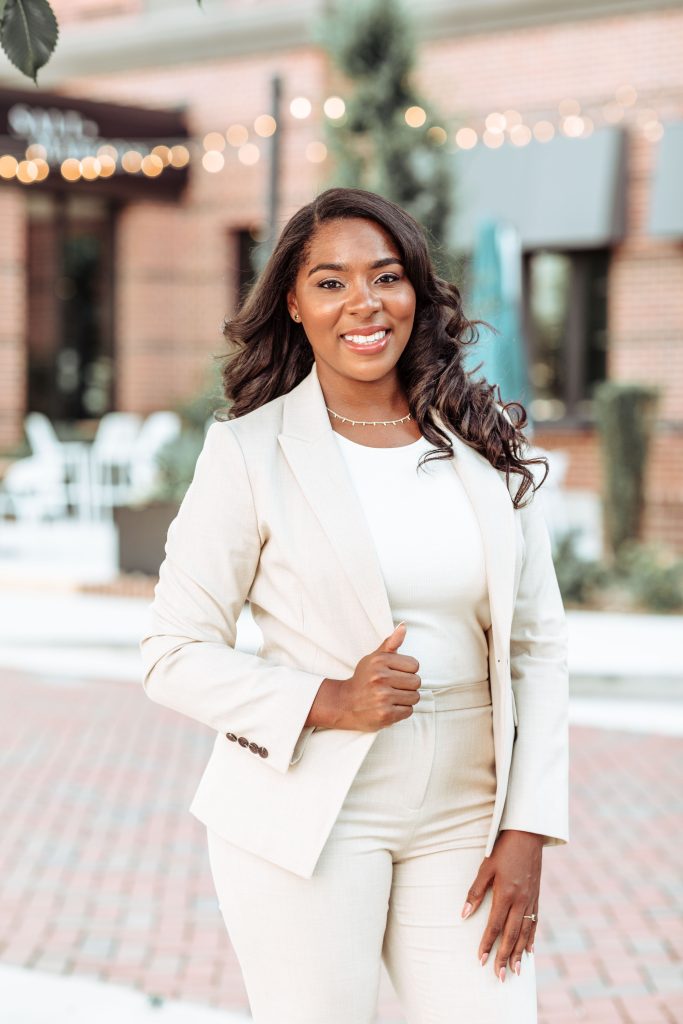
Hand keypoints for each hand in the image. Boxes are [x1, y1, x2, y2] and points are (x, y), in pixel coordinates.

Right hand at [336, 622, 420, 730]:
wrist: (344, 703)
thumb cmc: (363, 679)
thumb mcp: (374, 658)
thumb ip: (391, 643)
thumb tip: (404, 625)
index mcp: (380, 661)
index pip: (415, 665)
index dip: (407, 671)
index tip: (395, 674)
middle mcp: (380, 677)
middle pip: (416, 682)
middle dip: (408, 686)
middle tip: (393, 687)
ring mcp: (382, 697)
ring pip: (414, 697)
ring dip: (406, 699)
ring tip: (391, 697)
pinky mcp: (385, 715)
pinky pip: (408, 711)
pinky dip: (402, 711)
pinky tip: (389, 707)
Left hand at [461, 829, 542, 981]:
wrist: (528, 834)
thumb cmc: (502, 848)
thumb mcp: (486, 867)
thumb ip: (475, 891)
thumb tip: (464, 914)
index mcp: (505, 894)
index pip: (495, 926)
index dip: (487, 944)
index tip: (481, 960)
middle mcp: (520, 900)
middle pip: (511, 935)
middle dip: (505, 957)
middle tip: (500, 976)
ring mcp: (531, 899)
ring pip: (525, 932)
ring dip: (520, 953)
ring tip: (516, 971)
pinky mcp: (537, 895)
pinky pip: (535, 922)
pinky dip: (532, 938)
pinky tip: (530, 950)